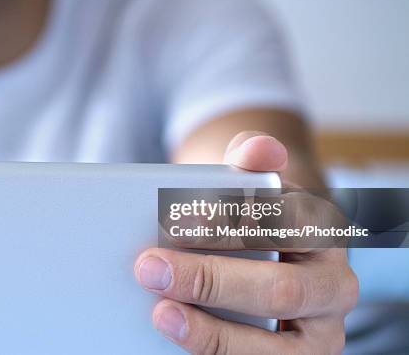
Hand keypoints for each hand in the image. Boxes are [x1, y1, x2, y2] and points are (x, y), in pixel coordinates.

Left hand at [134, 132, 358, 353]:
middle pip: (279, 292)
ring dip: (211, 334)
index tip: (182, 221)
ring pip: (274, 349)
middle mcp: (333, 288)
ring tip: (161, 313)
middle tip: (151, 269)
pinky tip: (175, 334)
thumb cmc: (252, 215)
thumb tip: (259, 149)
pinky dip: (213, 352)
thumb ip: (252, 158)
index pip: (286, 228)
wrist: (265, 251)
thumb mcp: (253, 181)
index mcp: (324, 233)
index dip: (234, 227)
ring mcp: (316, 335)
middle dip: (211, 281)